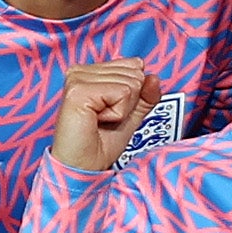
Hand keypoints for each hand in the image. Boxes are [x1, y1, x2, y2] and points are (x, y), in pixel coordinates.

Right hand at [49, 55, 159, 172]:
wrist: (84, 167)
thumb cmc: (100, 144)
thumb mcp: (131, 115)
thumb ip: (145, 95)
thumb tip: (154, 77)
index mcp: (90, 72)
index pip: (134, 65)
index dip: (133, 94)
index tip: (112, 111)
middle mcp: (80, 71)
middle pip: (134, 74)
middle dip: (128, 103)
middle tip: (106, 119)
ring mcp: (77, 79)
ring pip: (130, 84)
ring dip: (122, 109)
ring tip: (101, 120)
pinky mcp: (78, 91)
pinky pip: (121, 93)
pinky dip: (118, 113)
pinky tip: (98, 120)